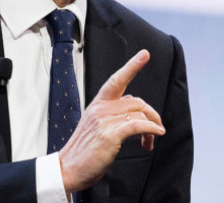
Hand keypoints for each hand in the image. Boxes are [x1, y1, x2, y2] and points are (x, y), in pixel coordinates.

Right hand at [58, 49, 164, 192]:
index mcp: (97, 105)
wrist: (68, 169)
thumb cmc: (83, 151)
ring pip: (139, 114)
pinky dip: (151, 130)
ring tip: (149, 142)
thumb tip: (134, 111)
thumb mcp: (96, 126)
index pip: (116, 80)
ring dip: (152, 127)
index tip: (144, 54)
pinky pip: (138, 125)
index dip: (132, 66)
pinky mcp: (110, 134)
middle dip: (152, 115)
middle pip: (137, 101)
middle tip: (156, 129)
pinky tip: (155, 136)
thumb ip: (113, 115)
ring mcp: (105, 121)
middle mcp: (101, 109)